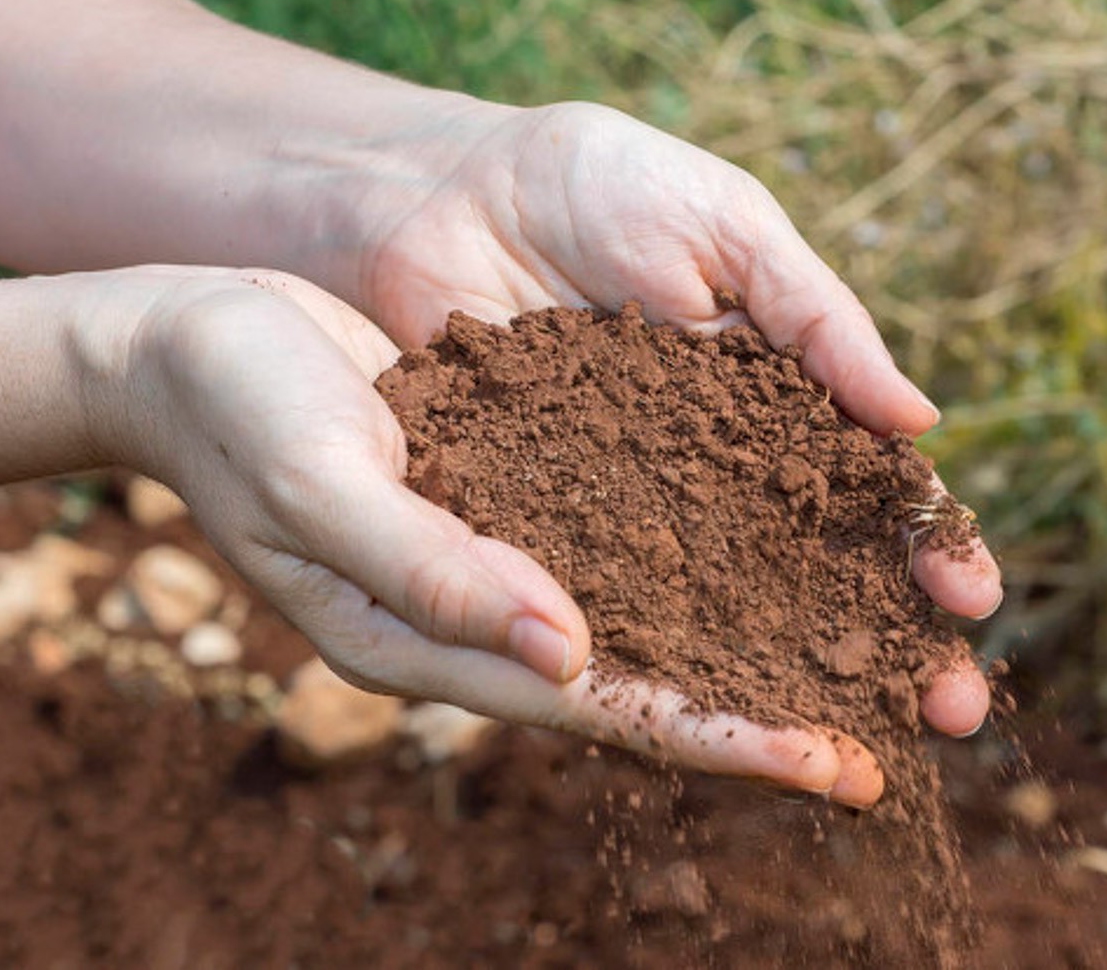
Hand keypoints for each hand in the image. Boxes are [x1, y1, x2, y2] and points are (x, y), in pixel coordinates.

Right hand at [94, 266, 889, 804]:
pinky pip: (648, 522)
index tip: (834, 768)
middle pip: (669, 674)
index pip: (612, 708)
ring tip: (894, 640)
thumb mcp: (320, 485)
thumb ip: (435, 573)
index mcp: (446, 639)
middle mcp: (502, 608)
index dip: (725, 741)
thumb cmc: (237, 407)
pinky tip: (802, 527)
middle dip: (789, 705)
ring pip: (674, 603)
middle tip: (915, 730)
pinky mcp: (533, 481)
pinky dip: (727, 535)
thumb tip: (569, 652)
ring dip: (781, 624)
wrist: (191, 338)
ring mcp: (522, 547)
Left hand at [347, 100, 1003, 742]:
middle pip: (820, 573)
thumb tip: (921, 421)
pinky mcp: (549, 529)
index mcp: (778, 396)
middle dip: (888, 642)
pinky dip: (665, 659)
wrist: (437, 187)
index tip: (975, 598)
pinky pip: (615, 602)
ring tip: (852, 744)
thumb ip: (819, 321)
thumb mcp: (728, 228)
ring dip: (795, 678)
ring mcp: (635, 510)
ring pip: (731, 611)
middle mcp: (717, 472)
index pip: (872, 488)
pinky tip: (709, 714)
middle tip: (949, 712)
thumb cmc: (595, 183)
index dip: (926, 544)